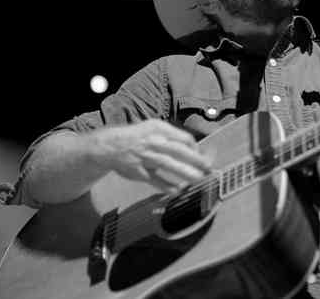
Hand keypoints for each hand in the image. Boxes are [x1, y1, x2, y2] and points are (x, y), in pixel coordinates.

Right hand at [89, 119, 211, 191]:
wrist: (110, 145)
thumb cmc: (140, 137)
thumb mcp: (155, 129)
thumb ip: (174, 138)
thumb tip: (196, 150)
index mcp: (160, 130)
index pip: (184, 138)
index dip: (196, 148)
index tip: (202, 157)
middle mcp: (153, 142)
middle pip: (178, 150)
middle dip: (195, 159)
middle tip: (209, 167)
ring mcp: (145, 157)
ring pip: (167, 163)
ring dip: (184, 171)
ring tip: (198, 178)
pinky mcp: (138, 171)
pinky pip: (154, 179)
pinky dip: (165, 185)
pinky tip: (177, 190)